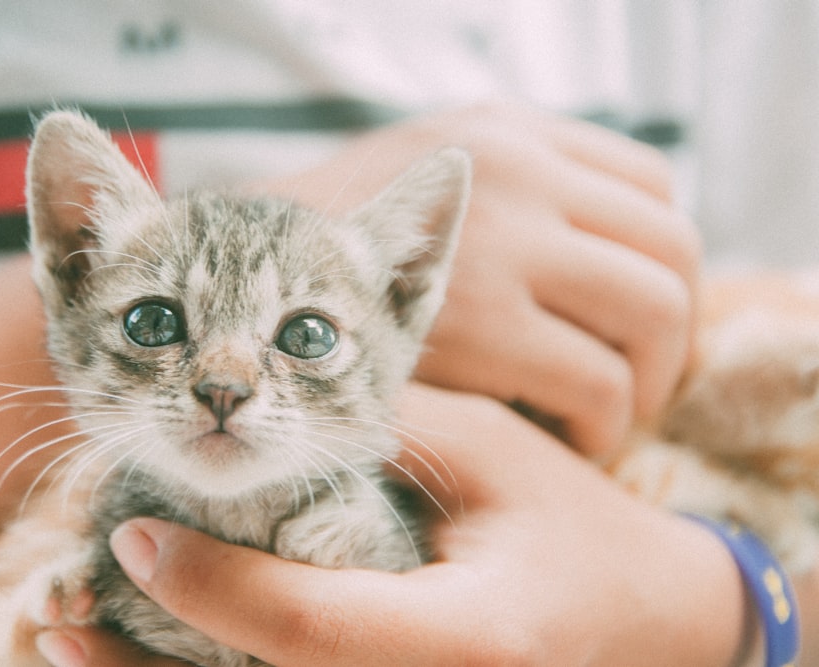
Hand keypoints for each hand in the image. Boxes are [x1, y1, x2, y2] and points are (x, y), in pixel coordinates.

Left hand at [52, 384, 746, 666]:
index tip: (134, 536)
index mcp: (467, 637)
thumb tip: (267, 392)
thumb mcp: (487, 456)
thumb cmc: (573, 525)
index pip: (307, 627)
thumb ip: (381, 427)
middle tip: (58, 613)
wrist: (650, 617)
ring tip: (70, 637)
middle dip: (147, 665)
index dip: (212, 587)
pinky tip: (147, 649)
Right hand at [262, 104, 700, 454]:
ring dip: (646, 384)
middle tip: (638, 384)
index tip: (631, 326)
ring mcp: (500, 240)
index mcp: (507, 133)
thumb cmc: (328, 261)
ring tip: (605, 418)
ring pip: (653, 315)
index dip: (659, 270)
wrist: (233, 294)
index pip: (653, 188)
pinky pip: (595, 381)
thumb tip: (587, 245)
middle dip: (670, 336)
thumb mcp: (417, 192)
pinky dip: (600, 423)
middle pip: (671, 253)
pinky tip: (566, 438)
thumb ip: (501, 203)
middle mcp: (516, 169)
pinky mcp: (479, 325)